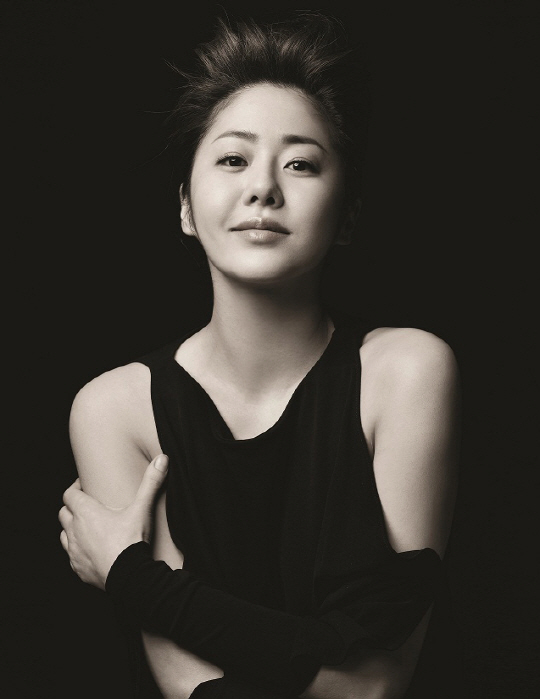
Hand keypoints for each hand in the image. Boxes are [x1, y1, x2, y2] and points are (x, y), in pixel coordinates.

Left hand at [59, 454, 168, 589]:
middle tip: (87, 505)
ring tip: (86, 527)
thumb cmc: (131, 542)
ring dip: (71, 529)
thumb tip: (162, 459)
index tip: (84, 486)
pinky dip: (77, 550)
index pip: (69, 494)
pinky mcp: (77, 569)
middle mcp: (74, 530)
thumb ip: (151, 482)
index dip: (75, 488)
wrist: (129, 577)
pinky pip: (71, 556)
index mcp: (86, 513)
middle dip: (72, 507)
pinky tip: (91, 550)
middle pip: (63, 513)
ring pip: (63, 534)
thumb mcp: (142, 509)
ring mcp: (74, 551)